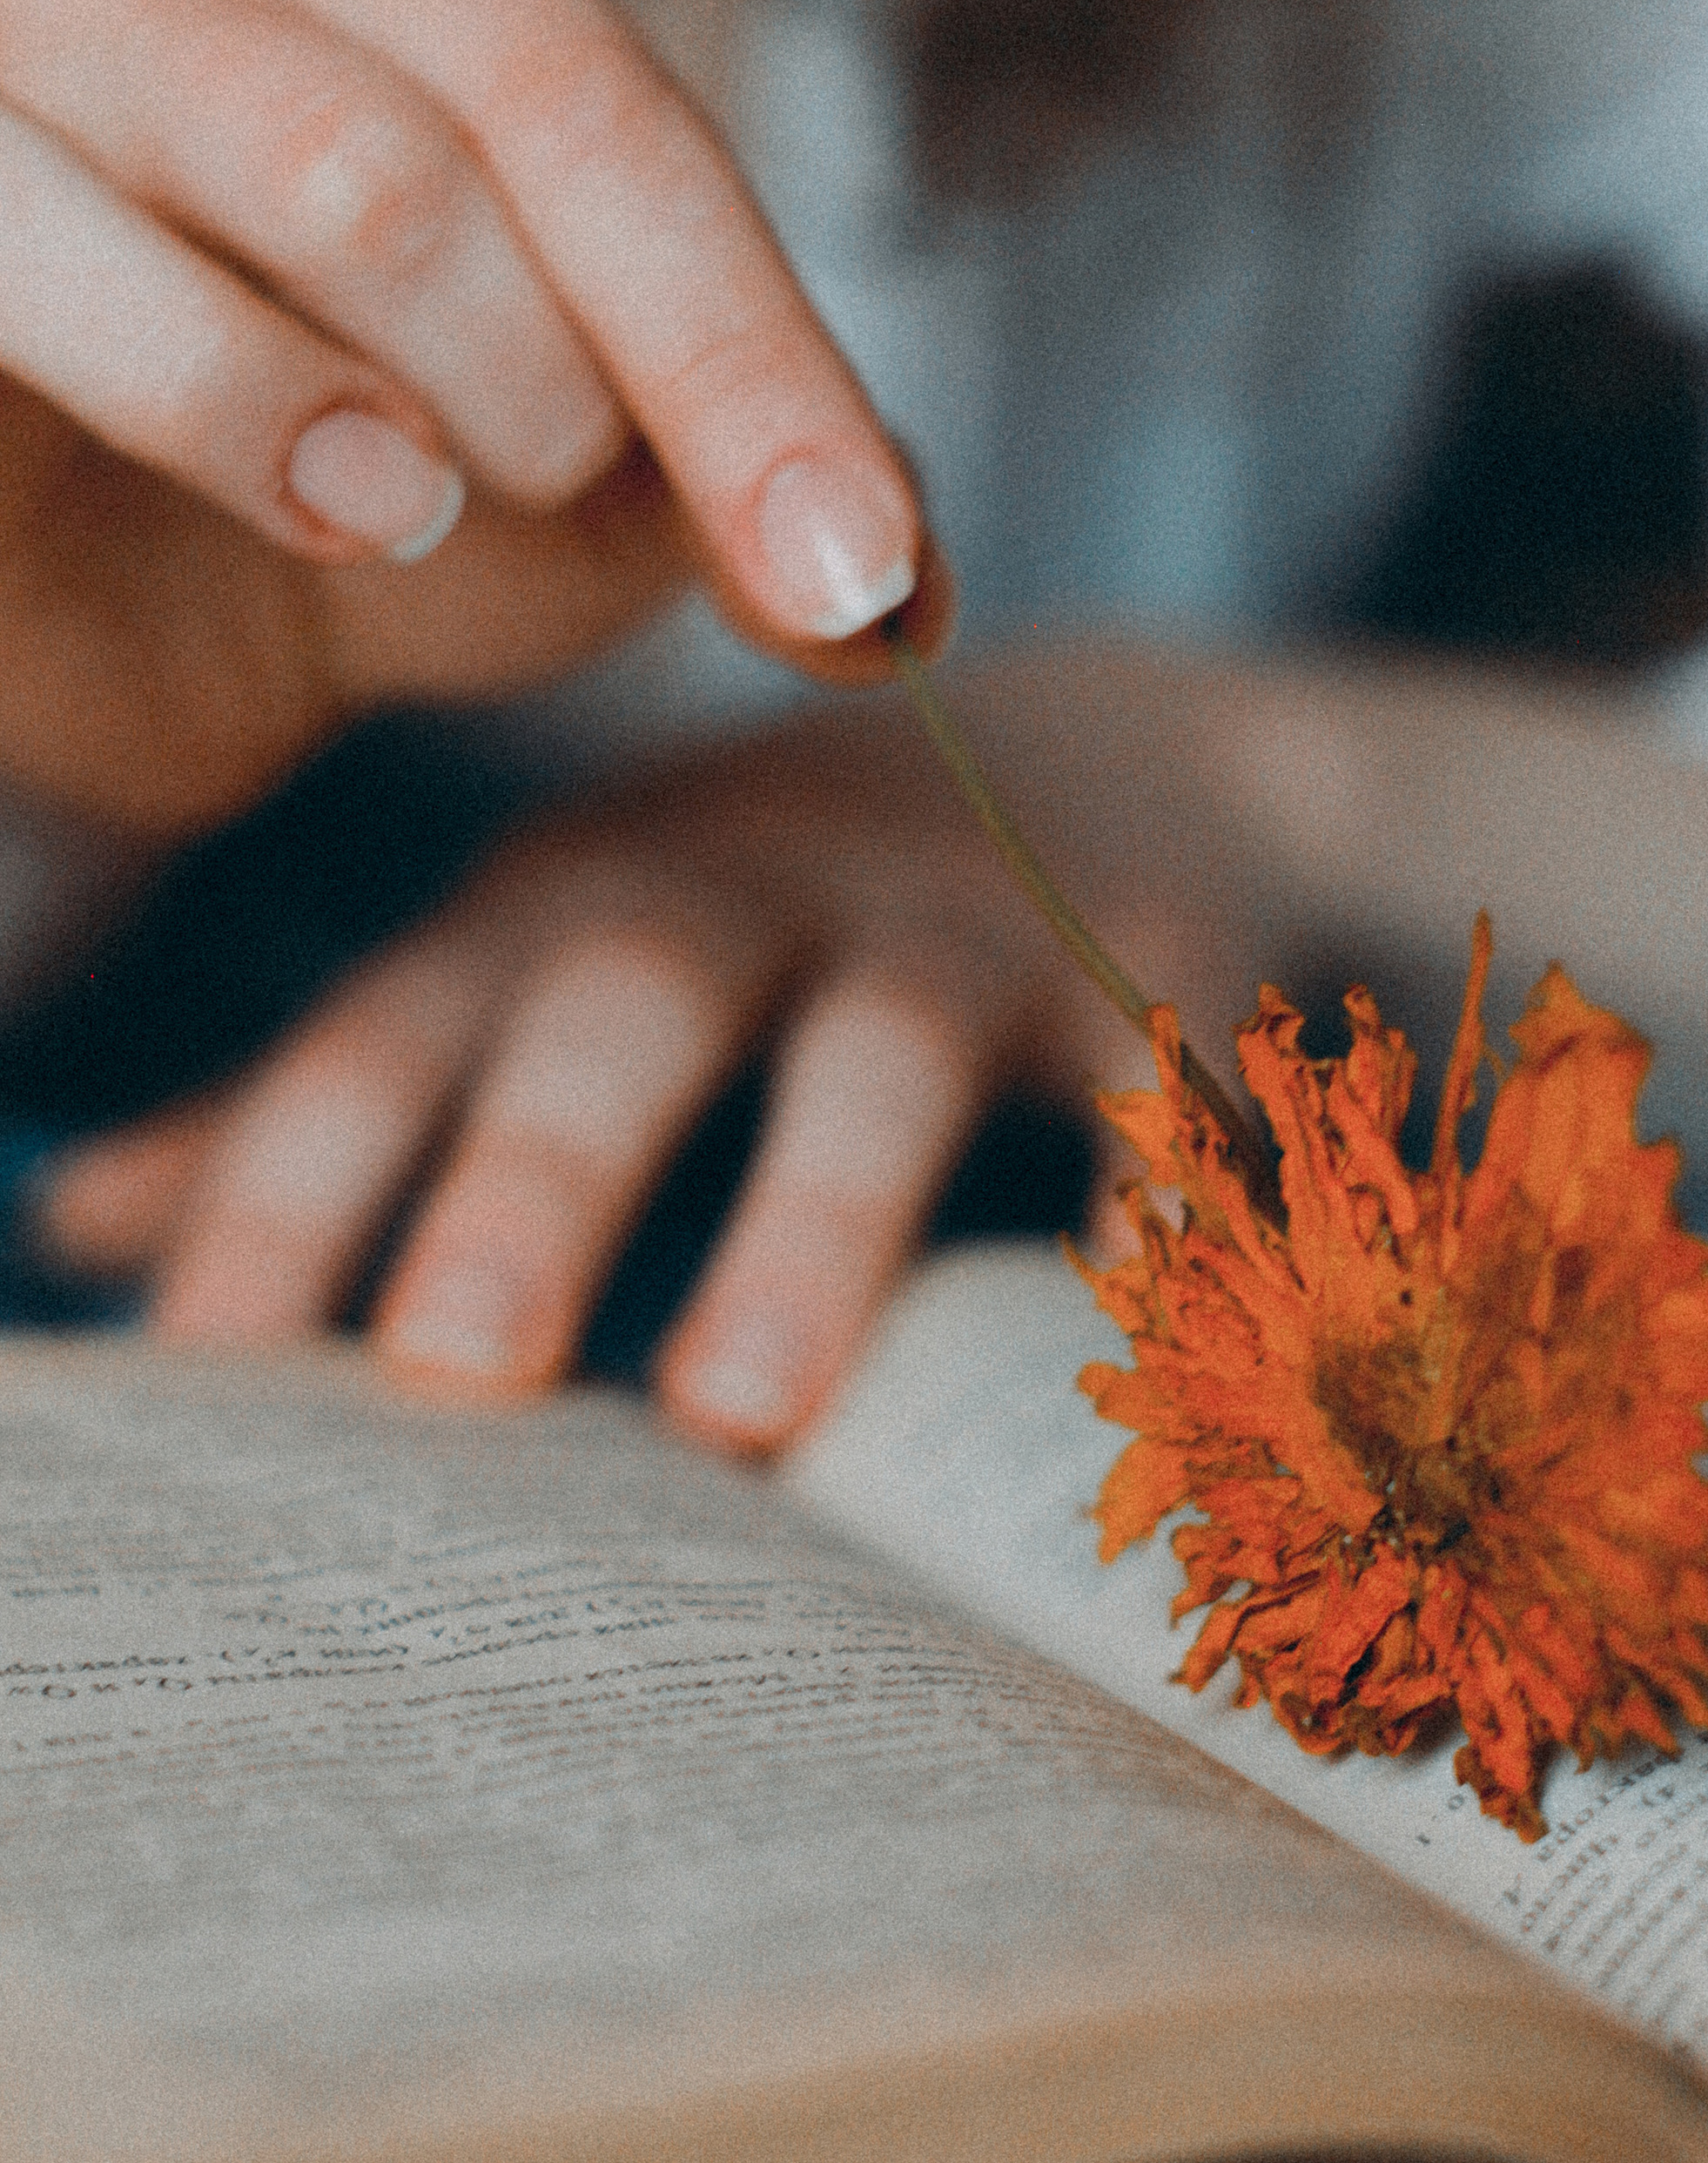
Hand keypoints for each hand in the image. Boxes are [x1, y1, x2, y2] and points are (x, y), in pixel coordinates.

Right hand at [0, 0, 938, 836]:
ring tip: (417, 509)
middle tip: (574, 503)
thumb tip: (908, 610)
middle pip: (511, 105)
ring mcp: (23, 64)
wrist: (98, 627)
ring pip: (334, 161)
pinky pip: (66, 258)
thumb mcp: (595, 512)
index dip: (764, 364)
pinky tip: (321, 498)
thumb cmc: (351, 506)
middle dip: (622, 366)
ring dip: (445, 392)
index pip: (628, 123)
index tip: (854, 579)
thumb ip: (766, 508)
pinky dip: (231, 399)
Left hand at [35, 661, 1252, 1446]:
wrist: (1105, 747)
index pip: (389, 1039)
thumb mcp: (535, 964)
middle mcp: (743, 893)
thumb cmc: (757, 914)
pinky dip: (1129, 1214)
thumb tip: (80, 1233)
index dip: (288, 1196)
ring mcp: (953, 925)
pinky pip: (1141, 1096)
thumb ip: (346, 1096)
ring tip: (742, 1414)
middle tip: (451, 1375)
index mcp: (562, 908)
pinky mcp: (1147, 970)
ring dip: (804, 1225)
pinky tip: (1101, 1352)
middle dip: (532, 1181)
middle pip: (621, 1012)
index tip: (195, 1382)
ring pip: (873, 1058)